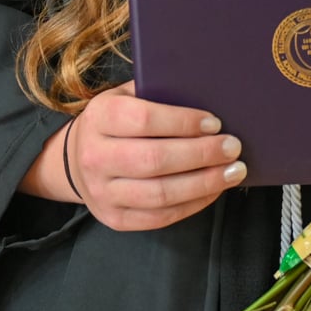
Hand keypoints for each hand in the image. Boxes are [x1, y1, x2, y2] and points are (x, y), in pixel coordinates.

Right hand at [62, 82, 247, 231]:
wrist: (77, 159)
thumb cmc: (116, 122)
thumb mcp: (126, 96)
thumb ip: (157, 93)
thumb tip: (208, 94)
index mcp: (99, 117)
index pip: (144, 120)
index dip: (183, 122)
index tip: (215, 123)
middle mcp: (95, 156)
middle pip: (154, 160)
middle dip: (201, 154)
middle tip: (232, 148)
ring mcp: (102, 192)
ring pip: (160, 194)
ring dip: (203, 184)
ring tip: (233, 172)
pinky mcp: (114, 217)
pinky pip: (159, 217)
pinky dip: (193, 204)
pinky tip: (213, 190)